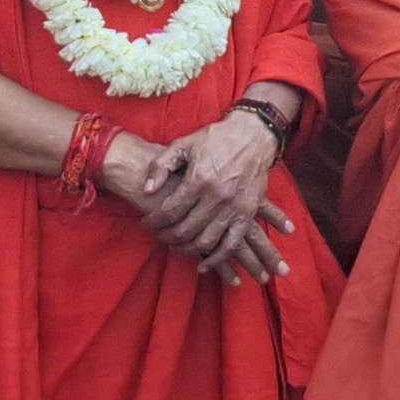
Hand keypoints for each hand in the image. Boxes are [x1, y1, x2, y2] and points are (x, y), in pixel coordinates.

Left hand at [118, 112, 293, 282]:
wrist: (253, 135)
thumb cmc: (215, 139)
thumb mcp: (183, 144)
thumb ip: (161, 166)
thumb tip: (147, 189)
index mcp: (199, 178)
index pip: (170, 211)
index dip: (154, 221)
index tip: (146, 223)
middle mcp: (217, 196)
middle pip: (185, 230)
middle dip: (166, 236)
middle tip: (158, 235)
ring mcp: (234, 207)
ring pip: (206, 241)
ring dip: (186, 249)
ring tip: (175, 245)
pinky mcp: (248, 213)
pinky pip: (231, 245)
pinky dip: (217, 259)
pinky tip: (203, 264)